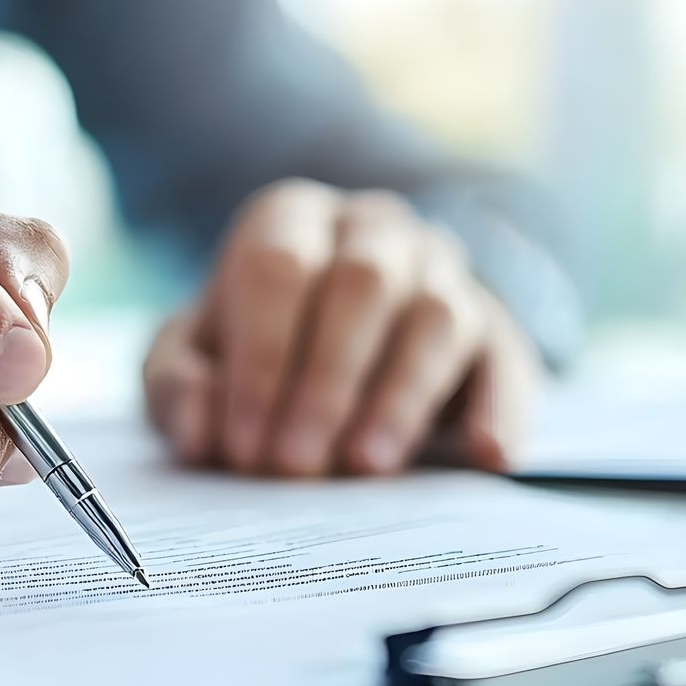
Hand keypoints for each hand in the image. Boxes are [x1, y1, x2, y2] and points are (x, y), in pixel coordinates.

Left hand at [144, 179, 539, 477]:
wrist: (338, 345)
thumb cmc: (254, 348)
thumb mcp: (193, 359)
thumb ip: (177, 386)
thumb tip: (198, 433)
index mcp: (293, 219)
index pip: (278, 268)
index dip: (260, 359)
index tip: (244, 446)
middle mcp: (376, 230)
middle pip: (360, 286)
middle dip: (324, 383)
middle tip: (295, 467)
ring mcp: (444, 273)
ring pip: (436, 315)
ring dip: (399, 396)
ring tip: (367, 466)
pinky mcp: (497, 331)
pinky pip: (508, 363)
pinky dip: (500, 411)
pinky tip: (484, 457)